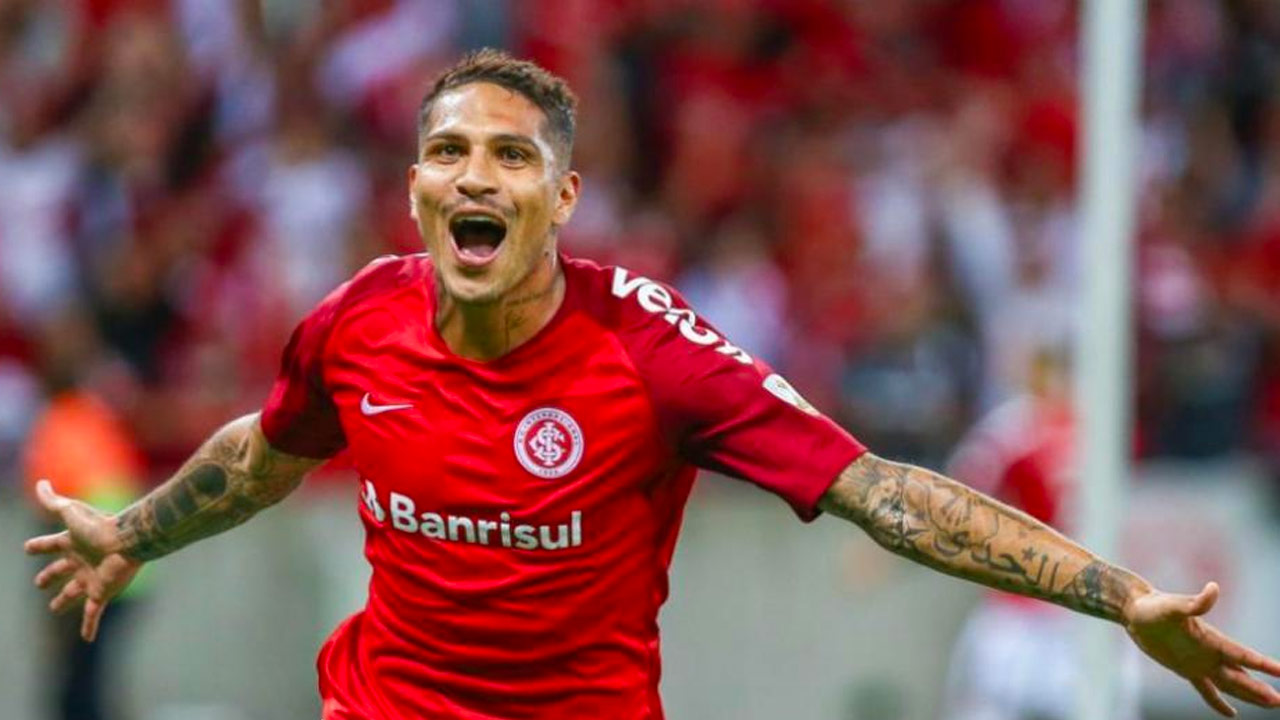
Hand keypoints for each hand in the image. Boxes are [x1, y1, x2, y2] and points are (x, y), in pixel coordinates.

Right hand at [23, 480, 142, 641]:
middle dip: (49, 577)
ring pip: (73, 593)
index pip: (50, 545)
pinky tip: (87, 638)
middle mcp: (81, 561)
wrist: (129, 541)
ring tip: (55, 608)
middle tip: (39, 583)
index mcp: (73, 542)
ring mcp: (91, 579)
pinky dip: (89, 627)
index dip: (38, 547)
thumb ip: (53, 500)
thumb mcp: (71, 512)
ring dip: (64, 601)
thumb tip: (40, 483)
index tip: (28, 548)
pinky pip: (93, 614)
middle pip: (60, 571)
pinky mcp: (102, 593)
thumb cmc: (100, 525)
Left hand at [1124, 581, 1279, 716]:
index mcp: (1211, 640)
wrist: (1135, 612)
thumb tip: (1214, 588)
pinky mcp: (1186, 669)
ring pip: (1230, 684)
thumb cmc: (1153, 606)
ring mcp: (1199, 663)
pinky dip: (1218, 702)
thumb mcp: (1173, 606)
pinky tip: (1231, 714)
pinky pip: (1206, 690)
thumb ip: (1195, 602)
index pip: (1243, 656)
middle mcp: (1210, 653)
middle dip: (1260, 690)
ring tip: (1271, 704)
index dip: (1263, 665)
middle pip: (1240, 676)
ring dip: (1249, 695)